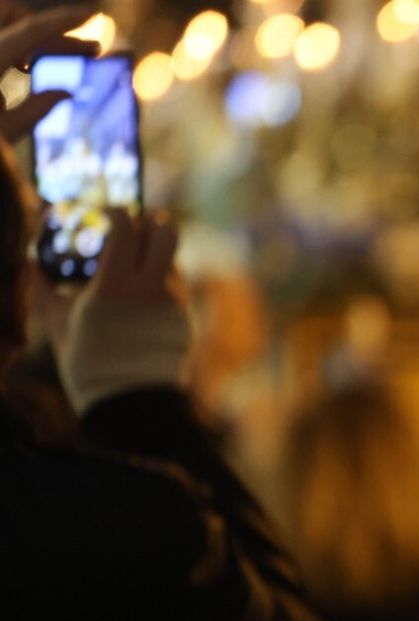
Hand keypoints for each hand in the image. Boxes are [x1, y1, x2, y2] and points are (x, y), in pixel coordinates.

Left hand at [0, 4, 98, 142]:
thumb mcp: (4, 134)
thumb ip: (36, 110)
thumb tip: (65, 92)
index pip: (30, 30)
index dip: (63, 20)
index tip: (90, 14)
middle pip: (12, 16)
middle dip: (45, 29)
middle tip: (82, 51)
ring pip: (2, 24)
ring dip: (25, 38)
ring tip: (39, 66)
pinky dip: (9, 48)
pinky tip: (22, 68)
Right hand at [57, 210, 191, 411]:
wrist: (131, 404)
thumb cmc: (87, 366)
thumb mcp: (59, 326)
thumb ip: (45, 292)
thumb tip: (29, 266)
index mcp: (116, 285)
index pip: (126, 229)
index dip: (118, 213)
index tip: (110, 212)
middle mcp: (151, 289)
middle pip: (167, 234)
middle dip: (154, 223)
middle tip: (141, 226)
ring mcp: (173, 304)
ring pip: (174, 261)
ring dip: (157, 255)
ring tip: (137, 266)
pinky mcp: (185, 320)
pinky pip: (177, 289)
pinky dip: (162, 283)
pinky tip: (144, 296)